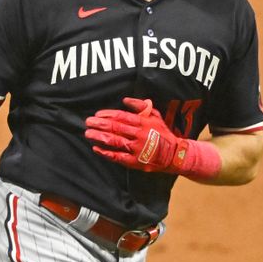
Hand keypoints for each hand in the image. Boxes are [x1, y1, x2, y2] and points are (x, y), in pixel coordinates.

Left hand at [84, 97, 219, 178]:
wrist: (174, 154)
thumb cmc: (162, 133)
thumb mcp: (155, 116)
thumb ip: (141, 106)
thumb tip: (125, 100)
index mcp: (143, 123)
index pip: (122, 117)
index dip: (108, 115)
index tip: (97, 114)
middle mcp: (140, 135)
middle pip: (116, 128)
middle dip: (99, 124)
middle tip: (87, 122)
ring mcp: (137, 149)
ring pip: (115, 141)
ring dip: (99, 136)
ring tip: (88, 133)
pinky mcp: (135, 162)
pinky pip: (118, 156)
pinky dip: (106, 153)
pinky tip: (96, 148)